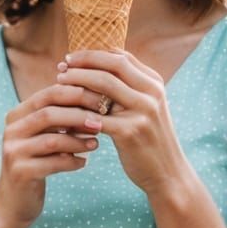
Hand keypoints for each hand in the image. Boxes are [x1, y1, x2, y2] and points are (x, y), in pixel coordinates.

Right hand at [0, 78, 107, 227]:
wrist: (13, 203)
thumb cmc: (36, 163)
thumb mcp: (45, 137)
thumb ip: (62, 120)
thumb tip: (97, 101)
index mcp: (17, 116)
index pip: (48, 94)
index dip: (76, 94)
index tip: (100, 99)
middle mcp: (11, 131)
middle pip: (48, 114)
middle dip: (79, 115)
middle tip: (102, 120)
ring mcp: (13, 152)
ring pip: (52, 140)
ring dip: (78, 141)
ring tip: (96, 143)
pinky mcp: (20, 173)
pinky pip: (53, 163)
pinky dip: (72, 161)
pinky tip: (83, 162)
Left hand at [56, 49, 189, 196]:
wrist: (168, 174)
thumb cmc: (149, 139)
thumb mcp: (146, 108)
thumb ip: (128, 88)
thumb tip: (93, 68)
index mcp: (154, 83)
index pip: (120, 56)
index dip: (93, 53)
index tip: (71, 57)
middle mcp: (151, 92)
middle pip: (112, 65)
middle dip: (83, 62)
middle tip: (61, 66)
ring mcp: (143, 111)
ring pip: (104, 85)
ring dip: (77, 81)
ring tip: (59, 83)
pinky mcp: (131, 131)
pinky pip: (97, 116)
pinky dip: (78, 112)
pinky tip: (63, 114)